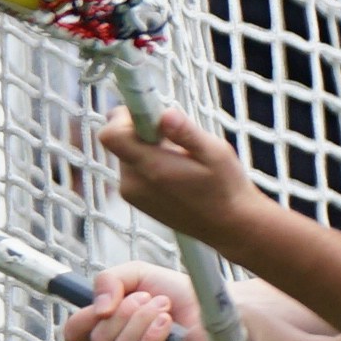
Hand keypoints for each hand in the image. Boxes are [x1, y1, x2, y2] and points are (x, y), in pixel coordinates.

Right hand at [56, 267, 210, 340]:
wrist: (209, 305)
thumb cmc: (174, 292)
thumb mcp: (136, 275)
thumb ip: (108, 281)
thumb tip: (100, 310)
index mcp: (105, 329)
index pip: (74, 331)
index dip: (83, 317)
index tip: (106, 303)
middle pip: (99, 338)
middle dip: (127, 311)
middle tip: (151, 299)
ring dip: (144, 320)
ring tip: (164, 308)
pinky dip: (154, 337)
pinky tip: (168, 325)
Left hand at [93, 100, 264, 252]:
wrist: (230, 227)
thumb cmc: (227, 187)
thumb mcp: (215, 153)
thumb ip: (187, 133)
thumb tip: (165, 114)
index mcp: (151, 169)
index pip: (111, 135)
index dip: (124, 117)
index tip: (151, 113)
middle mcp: (134, 184)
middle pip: (119, 141)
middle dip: (142, 130)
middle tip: (174, 137)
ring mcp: (132, 195)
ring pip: (126, 153)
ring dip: (147, 147)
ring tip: (179, 158)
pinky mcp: (136, 201)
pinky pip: (132, 168)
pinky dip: (148, 161)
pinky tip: (175, 171)